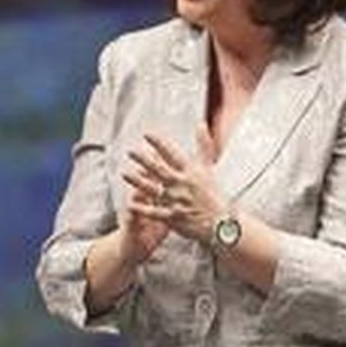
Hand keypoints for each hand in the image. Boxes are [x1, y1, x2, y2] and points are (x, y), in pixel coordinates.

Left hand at [123, 127, 225, 245]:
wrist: (221, 222)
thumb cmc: (213, 194)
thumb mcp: (209, 168)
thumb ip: (203, 146)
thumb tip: (200, 124)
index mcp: (192, 172)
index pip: (173, 154)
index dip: (159, 144)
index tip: (146, 134)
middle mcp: (183, 184)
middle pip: (159, 170)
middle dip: (143, 160)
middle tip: (130, 151)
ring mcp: (177, 201)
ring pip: (153, 189)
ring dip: (137, 181)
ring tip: (124, 173)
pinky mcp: (173, 217)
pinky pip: (154, 212)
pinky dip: (142, 208)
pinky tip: (129, 203)